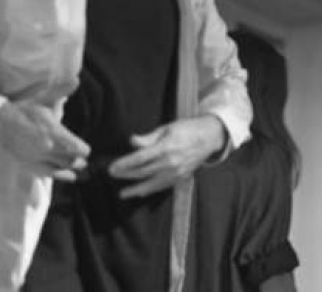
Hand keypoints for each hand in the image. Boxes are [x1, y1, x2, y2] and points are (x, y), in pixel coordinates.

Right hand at [0, 99, 89, 180]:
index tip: (85, 148)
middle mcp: (47, 147)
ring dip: (71, 167)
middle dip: (78, 158)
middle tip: (83, 157)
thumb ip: (62, 91)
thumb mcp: (44, 99)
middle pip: (71, 159)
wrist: (1, 122)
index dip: (83, 149)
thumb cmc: (25, 109)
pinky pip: (48, 173)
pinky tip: (70, 177)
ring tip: (78, 166)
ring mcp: (37, 157)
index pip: (76, 147)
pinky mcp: (28, 163)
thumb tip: (76, 80)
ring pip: (61, 167)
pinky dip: (61, 176)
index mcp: (53, 132)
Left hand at [109, 114, 227, 198]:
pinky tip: (140, 193)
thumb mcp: (166, 128)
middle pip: (142, 172)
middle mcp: (170, 162)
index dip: (124, 164)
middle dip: (125, 174)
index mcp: (166, 147)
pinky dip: (150, 190)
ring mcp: (176, 172)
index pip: (139, 159)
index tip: (112, 167)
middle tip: (112, 175)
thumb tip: (131, 141)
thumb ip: (148, 138)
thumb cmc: (186, 129)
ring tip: (122, 193)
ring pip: (151, 183)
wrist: (209, 137)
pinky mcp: (181, 177)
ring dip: (135, 188)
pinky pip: (161, 186)